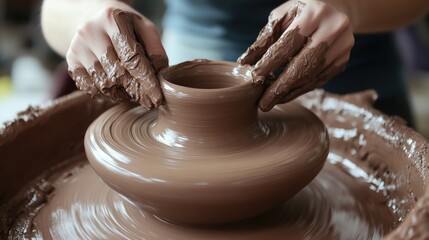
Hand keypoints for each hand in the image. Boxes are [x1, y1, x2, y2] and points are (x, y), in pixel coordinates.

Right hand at [67, 5, 167, 109]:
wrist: (93, 18)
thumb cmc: (126, 26)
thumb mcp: (145, 28)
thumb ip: (155, 50)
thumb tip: (161, 76)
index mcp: (112, 18)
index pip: (132, 58)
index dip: (147, 81)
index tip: (157, 97)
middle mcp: (90, 30)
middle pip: (117, 72)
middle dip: (136, 91)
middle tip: (149, 101)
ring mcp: (77, 46)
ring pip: (103, 82)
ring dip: (121, 94)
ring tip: (133, 93)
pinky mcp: (70, 60)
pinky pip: (89, 87)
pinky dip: (106, 95)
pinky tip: (117, 91)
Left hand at [238, 0, 353, 110]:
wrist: (337, 8)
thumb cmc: (300, 12)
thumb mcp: (282, 17)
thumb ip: (265, 39)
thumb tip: (244, 63)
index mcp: (315, 12)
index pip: (288, 44)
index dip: (270, 63)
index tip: (254, 79)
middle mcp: (334, 28)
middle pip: (303, 64)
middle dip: (280, 87)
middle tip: (263, 104)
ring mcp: (343, 45)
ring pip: (312, 76)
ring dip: (290, 92)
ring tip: (272, 101)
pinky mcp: (344, 60)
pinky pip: (320, 80)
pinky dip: (301, 90)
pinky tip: (286, 95)